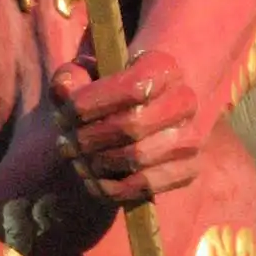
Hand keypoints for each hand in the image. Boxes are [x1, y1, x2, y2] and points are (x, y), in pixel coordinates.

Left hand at [50, 47, 201, 202]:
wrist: (149, 108)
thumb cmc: (110, 91)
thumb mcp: (86, 74)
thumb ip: (69, 78)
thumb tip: (64, 90)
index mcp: (164, 68)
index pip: (132, 88)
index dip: (92, 104)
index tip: (64, 115)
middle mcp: (185, 101)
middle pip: (132, 126)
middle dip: (89, 138)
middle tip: (66, 144)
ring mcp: (191, 138)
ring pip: (138, 159)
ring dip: (97, 163)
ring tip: (77, 160)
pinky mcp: (189, 169)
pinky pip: (146, 186)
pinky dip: (112, 188)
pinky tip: (92, 178)